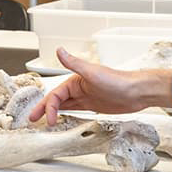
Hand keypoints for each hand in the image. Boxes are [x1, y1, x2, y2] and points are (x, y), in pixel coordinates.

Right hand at [27, 47, 171, 125]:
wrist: (138, 92)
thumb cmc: (119, 80)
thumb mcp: (93, 73)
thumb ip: (74, 63)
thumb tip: (59, 50)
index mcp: (76, 80)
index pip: (56, 95)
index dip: (49, 107)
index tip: (49, 119)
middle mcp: (79, 88)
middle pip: (56, 100)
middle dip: (44, 109)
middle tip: (33, 119)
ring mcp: (86, 97)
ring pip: (64, 105)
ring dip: (53, 112)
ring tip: (43, 121)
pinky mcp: (94, 106)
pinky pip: (76, 110)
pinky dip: (66, 114)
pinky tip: (63, 118)